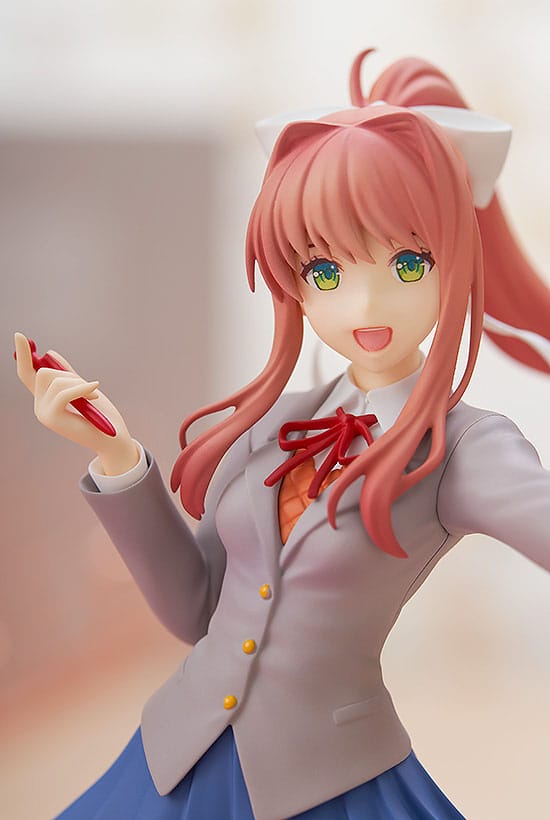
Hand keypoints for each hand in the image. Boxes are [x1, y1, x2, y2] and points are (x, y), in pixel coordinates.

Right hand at [14, 332, 138, 474]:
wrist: (113, 439)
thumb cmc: (101, 416)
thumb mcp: (84, 389)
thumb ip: (68, 374)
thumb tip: (50, 354)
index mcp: (45, 399)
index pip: (27, 374)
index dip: (23, 356)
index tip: (19, 335)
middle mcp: (40, 406)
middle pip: (44, 372)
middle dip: (69, 375)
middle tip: (90, 387)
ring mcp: (44, 413)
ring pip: (55, 380)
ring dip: (79, 383)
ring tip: (94, 396)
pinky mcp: (52, 418)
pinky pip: (64, 392)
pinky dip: (82, 389)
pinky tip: (95, 390)